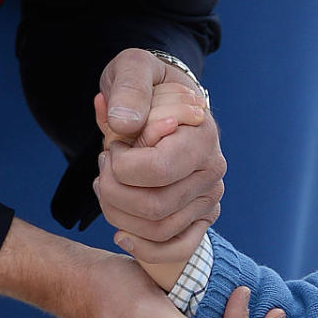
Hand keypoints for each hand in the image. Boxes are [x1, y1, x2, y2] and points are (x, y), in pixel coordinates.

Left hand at [96, 82, 210, 289]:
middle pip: (154, 206)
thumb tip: (125, 125)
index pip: (156, 170)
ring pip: (158, 229)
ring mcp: (209, 196)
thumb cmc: (145, 86)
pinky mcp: (201, 216)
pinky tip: (121, 234)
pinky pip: (177, 248)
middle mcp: (213, 170)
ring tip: (108, 186)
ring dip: (118, 215)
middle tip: (104, 166)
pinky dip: (145, 250)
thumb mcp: (133, 68)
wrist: (162, 101)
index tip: (112, 144)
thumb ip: (129, 88)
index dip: (119, 164)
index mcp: (202, 135)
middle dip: (112, 192)